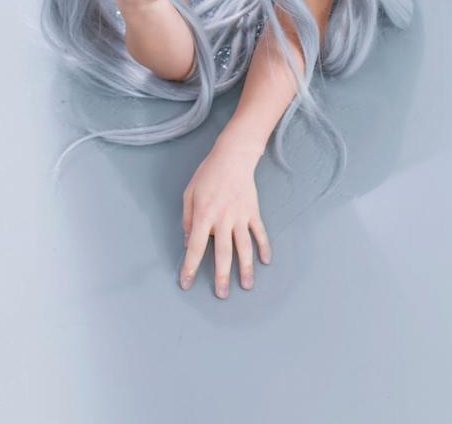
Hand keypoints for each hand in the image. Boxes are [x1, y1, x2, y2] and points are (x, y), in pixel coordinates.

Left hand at [180, 140, 271, 298]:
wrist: (233, 156)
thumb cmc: (208, 173)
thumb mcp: (189, 192)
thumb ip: (187, 218)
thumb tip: (187, 241)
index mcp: (204, 215)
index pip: (195, 246)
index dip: (190, 266)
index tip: (186, 283)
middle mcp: (223, 219)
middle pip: (222, 253)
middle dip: (221, 276)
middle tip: (221, 294)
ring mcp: (240, 216)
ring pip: (244, 247)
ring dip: (245, 268)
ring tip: (246, 286)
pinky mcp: (252, 212)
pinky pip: (259, 233)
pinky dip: (264, 247)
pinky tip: (265, 261)